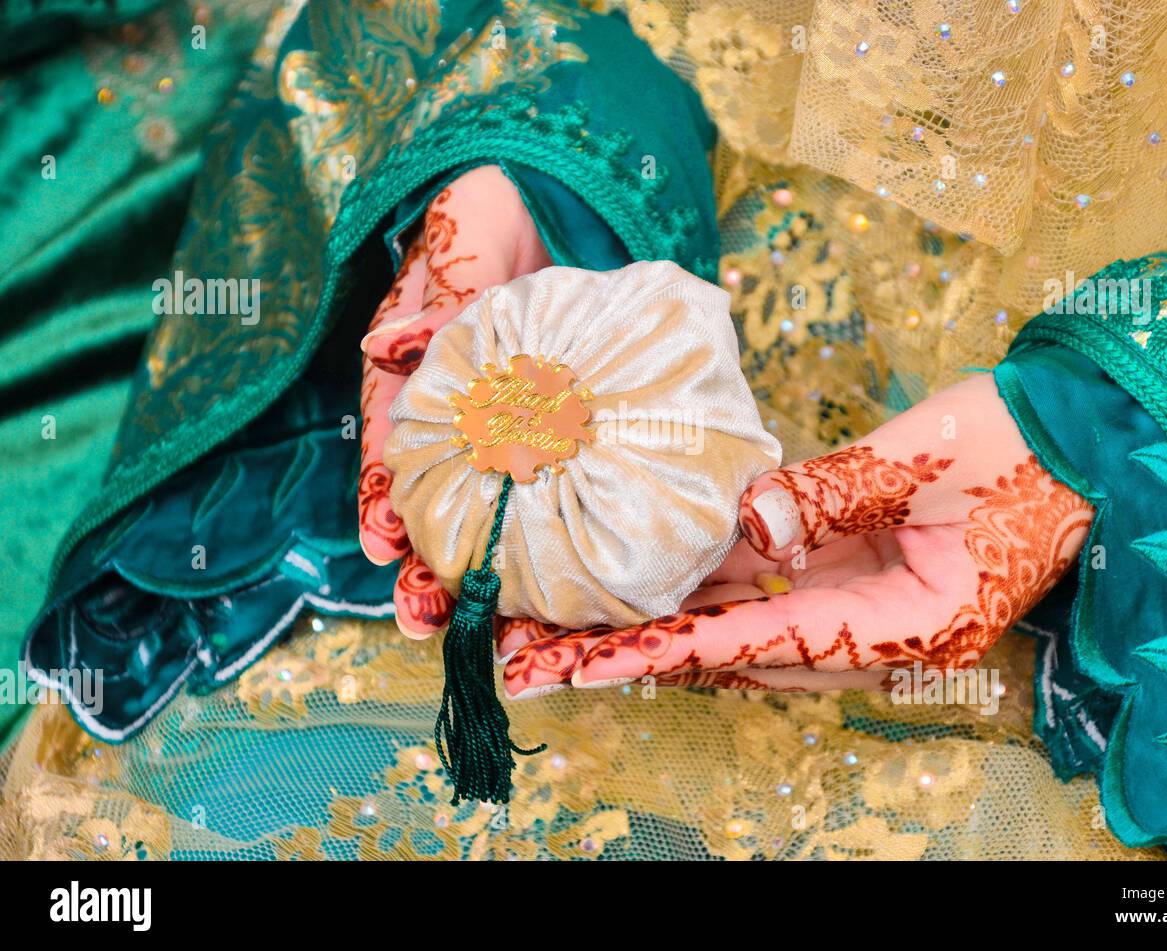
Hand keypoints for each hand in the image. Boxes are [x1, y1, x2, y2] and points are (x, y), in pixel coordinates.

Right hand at [358, 165, 550, 638]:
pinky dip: (559, 533)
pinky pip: (564, 487)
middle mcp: (465, 409)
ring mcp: (516, 423)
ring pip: (496, 506)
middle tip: (424, 613)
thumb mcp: (460, 245)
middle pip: (440, 495)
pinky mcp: (570, 427)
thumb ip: (434, 299)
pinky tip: (559, 587)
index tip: (382, 542)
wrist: (568, 189)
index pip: (398, 444)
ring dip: (484, 566)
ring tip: (471, 623)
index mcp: (422, 372)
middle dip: (427, 558)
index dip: (386, 495)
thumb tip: (384, 347)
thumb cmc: (498, 214)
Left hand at [499, 374, 1093, 696]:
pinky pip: (783, 592)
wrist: (1086, 430)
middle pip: (753, 652)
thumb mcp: (923, 458)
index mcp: (914, 623)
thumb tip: (747, 523)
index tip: (599, 662)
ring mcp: (876, 609)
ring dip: (682, 618)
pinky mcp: (868, 577)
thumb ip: (833, 492)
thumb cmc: (1021, 442)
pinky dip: (725, 584)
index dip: (683, 647)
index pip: (776, 641)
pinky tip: (663, 569)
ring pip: (759, 627)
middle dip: (657, 648)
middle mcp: (888, 635)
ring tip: (585, 619)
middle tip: (559, 649)